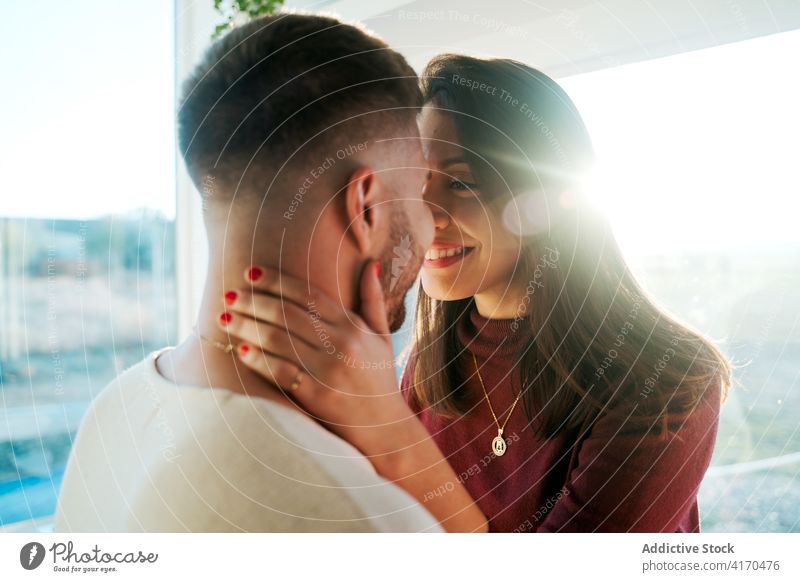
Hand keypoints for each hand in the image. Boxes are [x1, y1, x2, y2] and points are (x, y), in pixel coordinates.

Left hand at [218, 263, 413, 467]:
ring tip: (223, 318)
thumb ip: (373, 299)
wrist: (387, 429)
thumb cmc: (379, 380)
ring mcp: (329, 370)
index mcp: (352, 325)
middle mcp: (341, 344)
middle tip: (228, 295)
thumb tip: (370, 264)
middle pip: (287, 313)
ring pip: (278, 339)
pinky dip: (259, 360)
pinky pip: (282, 372)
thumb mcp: (382, 336)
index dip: (275, 281)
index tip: (250, 273)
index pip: (307, 294)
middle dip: (252, 301)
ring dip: (246, 326)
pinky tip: (241, 351)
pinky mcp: (318, 396)